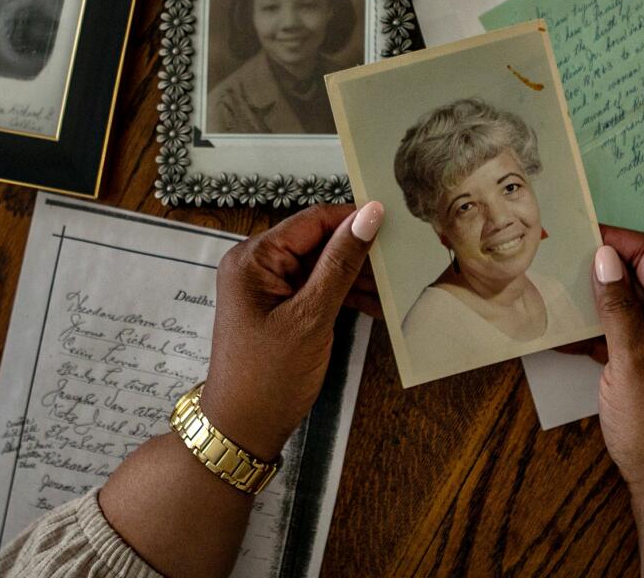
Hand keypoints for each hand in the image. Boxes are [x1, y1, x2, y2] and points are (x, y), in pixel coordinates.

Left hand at [200, 202, 383, 460]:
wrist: (243, 429)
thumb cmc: (271, 374)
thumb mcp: (312, 317)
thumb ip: (342, 263)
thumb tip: (371, 213)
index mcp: (254, 257)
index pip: (312, 220)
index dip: (354, 220)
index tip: (398, 227)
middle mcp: (257, 263)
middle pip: (318, 241)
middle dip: (358, 253)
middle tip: (400, 264)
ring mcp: (267, 286)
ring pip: (322, 265)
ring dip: (356, 277)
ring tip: (393, 290)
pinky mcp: (279, 306)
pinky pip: (316, 287)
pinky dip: (344, 295)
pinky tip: (375, 307)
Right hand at [591, 225, 643, 517]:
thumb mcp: (631, 363)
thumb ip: (618, 307)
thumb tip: (604, 256)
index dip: (615, 239)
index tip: (575, 234)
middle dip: (605, 263)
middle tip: (562, 258)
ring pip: (635, 301)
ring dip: (600, 297)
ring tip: (559, 290)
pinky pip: (632, 329)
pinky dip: (604, 328)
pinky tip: (570, 334)